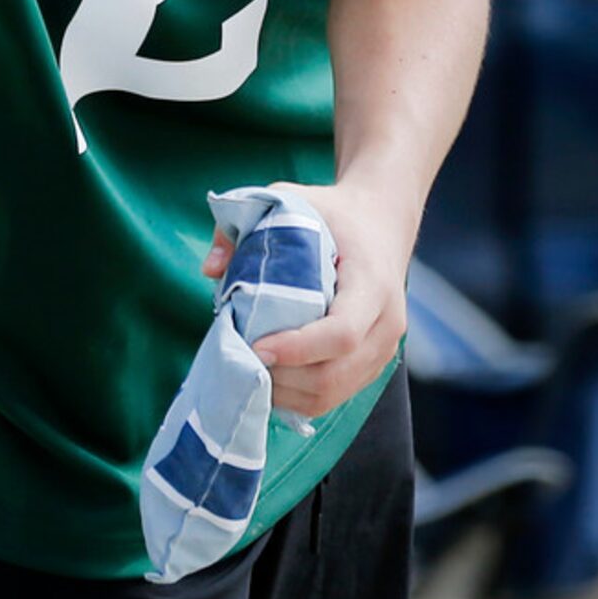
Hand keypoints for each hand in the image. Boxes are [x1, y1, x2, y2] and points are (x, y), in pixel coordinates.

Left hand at [201, 178, 415, 419]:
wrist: (379, 223)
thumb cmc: (332, 213)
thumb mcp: (291, 201)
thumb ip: (246, 227)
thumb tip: (210, 269)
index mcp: (373, 282)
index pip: (342, 333)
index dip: (297, 349)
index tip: (256, 346)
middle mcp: (387, 323)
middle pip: (335, 374)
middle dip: (283, 378)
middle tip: (242, 360)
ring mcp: (384, 349)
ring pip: (334, 394)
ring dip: (287, 393)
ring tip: (251, 370)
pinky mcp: (373, 364)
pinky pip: (336, 396)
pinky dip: (299, 396)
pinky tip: (271, 376)